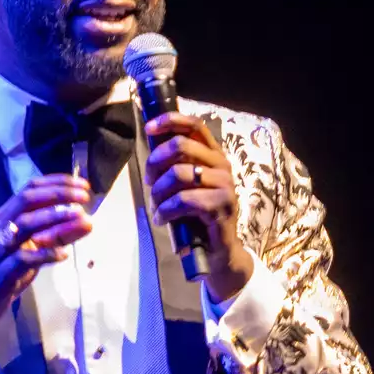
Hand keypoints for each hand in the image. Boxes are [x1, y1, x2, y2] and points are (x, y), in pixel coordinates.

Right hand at [0, 175, 92, 331]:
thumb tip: (87, 221)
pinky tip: (64, 255)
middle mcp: (1, 226)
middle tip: (83, 197)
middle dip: (58, 194)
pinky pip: (24, 258)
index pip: (31, 189)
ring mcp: (0, 248)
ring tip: (79, 216)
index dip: (58, 183)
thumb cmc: (3, 270)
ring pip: (25, 224)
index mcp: (7, 216)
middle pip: (28, 200)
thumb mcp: (31, 249)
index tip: (83, 185)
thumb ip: (56, 235)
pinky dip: (45, 254)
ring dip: (54, 218)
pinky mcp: (2, 271)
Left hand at [144, 113, 253, 302]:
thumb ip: (176, 167)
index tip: (149, 128)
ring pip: (178, 173)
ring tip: (155, 207)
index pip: (195, 125)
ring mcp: (225, 185)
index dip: (170, 121)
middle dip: (155, 163)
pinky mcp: (221, 206)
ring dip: (158, 192)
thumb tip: (151, 151)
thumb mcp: (186, 187)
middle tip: (148, 183)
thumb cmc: (198, 218)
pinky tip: (161, 219)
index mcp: (214, 156)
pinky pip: (183, 200)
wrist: (218, 252)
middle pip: (181, 145)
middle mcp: (222, 166)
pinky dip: (165, 210)